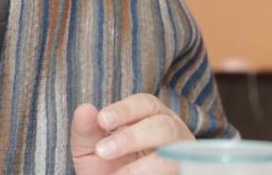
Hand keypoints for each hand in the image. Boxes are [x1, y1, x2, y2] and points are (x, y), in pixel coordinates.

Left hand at [71, 93, 193, 173]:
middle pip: (163, 127)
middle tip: (103, 152)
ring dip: (142, 166)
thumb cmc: (106, 167)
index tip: (102, 120)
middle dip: (131, 138)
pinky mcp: (186, 173)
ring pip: (173, 156)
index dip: (125, 110)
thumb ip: (87, 131)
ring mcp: (183, 158)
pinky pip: (178, 171)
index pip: (146, 103)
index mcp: (152, 117)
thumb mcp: (91, 149)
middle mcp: (173, 135)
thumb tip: (85, 109)